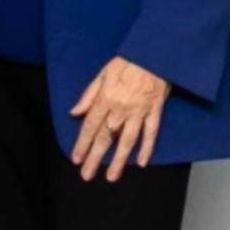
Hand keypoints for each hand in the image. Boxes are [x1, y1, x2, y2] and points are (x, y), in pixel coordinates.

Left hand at [66, 56, 174, 182]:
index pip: (90, 126)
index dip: (82, 144)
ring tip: (112, 176)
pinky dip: (147, 148)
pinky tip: (142, 162)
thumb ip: (88, 95)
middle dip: (95, 158)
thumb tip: (75, 112)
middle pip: (106, 138)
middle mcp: (121, 109)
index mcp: (106, 99)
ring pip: (127, 140)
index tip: (76, 159)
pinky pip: (151, 133)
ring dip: (119, 160)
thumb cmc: (128, 62)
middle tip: (87, 176)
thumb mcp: (102, 73)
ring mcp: (139, 112)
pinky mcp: (155, 111)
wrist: (154, 53)